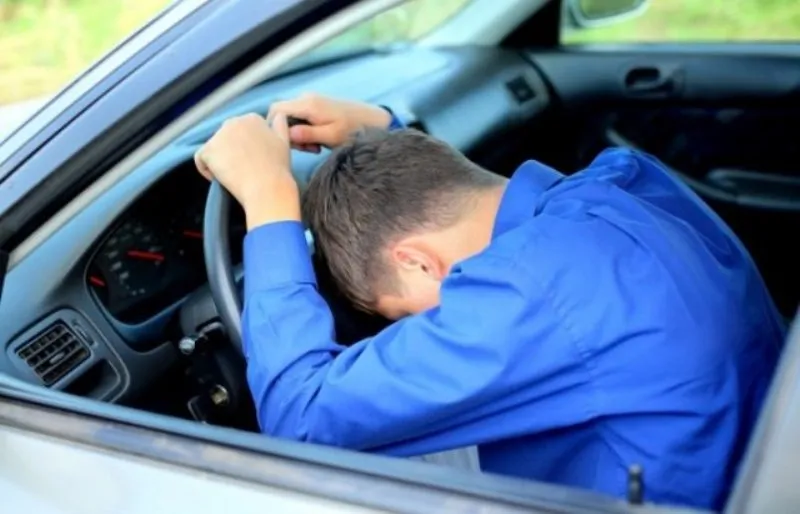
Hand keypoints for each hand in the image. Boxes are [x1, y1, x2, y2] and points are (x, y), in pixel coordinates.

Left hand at [194, 113, 300, 228]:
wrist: (267, 187)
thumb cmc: (277, 169)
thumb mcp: (285, 142)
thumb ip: (280, 125)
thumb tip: (277, 116)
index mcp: (253, 118)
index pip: (241, 131)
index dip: (245, 148)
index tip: (253, 161)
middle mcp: (234, 121)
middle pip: (225, 138)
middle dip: (230, 152)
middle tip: (242, 170)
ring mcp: (219, 135)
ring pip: (213, 149)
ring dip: (220, 161)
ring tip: (233, 176)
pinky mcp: (208, 150)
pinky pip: (200, 160)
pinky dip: (207, 170)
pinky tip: (220, 178)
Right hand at [267, 93, 391, 152]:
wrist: (374, 120)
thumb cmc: (355, 130)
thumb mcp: (331, 136)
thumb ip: (308, 134)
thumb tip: (286, 134)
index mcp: (308, 104)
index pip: (275, 110)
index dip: (276, 128)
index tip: (289, 144)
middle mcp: (306, 98)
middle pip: (282, 116)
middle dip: (290, 135)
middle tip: (308, 149)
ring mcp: (312, 101)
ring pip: (292, 119)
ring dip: (299, 135)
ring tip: (316, 147)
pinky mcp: (317, 107)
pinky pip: (302, 119)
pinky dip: (307, 132)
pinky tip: (319, 142)